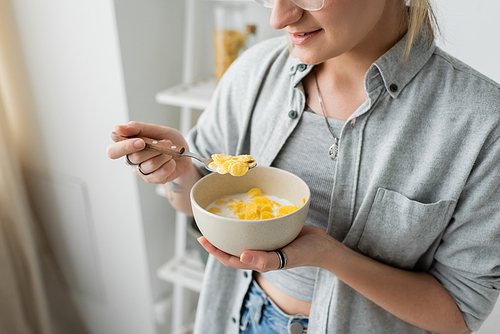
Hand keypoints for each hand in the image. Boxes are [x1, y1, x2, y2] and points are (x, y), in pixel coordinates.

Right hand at [106, 121, 191, 183]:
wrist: (184, 153)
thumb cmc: (169, 141)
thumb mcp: (156, 130)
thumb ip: (137, 128)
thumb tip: (118, 128)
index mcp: (127, 146)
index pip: (113, 151)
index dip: (125, 147)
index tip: (141, 142)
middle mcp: (132, 161)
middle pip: (135, 158)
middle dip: (154, 148)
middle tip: (165, 142)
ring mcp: (142, 171)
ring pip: (150, 165)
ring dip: (164, 155)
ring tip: (169, 152)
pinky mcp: (153, 180)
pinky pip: (161, 173)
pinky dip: (170, 164)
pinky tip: (171, 161)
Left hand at [198, 225, 334, 271]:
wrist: (324, 245)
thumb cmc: (306, 253)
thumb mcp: (287, 257)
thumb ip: (266, 260)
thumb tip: (242, 256)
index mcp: (258, 261)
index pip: (231, 258)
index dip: (215, 251)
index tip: (202, 239)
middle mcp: (259, 251)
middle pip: (233, 247)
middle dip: (218, 239)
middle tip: (205, 225)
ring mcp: (266, 242)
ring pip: (243, 236)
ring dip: (230, 229)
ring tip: (219, 216)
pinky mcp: (273, 231)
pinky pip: (256, 227)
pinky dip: (247, 220)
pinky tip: (243, 209)